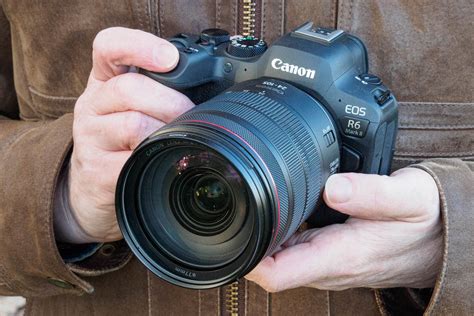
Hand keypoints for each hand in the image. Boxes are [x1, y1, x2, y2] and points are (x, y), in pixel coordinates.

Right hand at [68, 27, 193, 241]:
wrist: (92, 185)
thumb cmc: (123, 137)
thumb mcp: (134, 105)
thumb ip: (163, 89)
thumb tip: (216, 90)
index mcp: (104, 80)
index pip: (108, 46)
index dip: (139, 45)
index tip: (170, 58)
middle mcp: (92, 104)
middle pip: (129, 88)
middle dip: (171, 102)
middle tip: (188, 115)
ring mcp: (91, 138)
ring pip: (133, 124)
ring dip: (166, 132)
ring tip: (178, 139)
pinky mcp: (97, 171)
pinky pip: (133, 161)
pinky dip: (155, 159)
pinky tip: (162, 160)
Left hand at [246, 167, 442, 291]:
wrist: (440, 240)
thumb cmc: (425, 221)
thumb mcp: (407, 198)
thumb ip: (371, 193)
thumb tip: (331, 187)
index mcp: (339, 256)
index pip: (277, 274)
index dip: (247, 260)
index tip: (231, 233)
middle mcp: (326, 267)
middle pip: (267, 264)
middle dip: (245, 239)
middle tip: (236, 202)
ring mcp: (324, 263)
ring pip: (276, 256)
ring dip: (261, 234)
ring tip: (254, 201)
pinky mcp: (327, 255)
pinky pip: (291, 249)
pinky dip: (278, 231)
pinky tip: (279, 210)